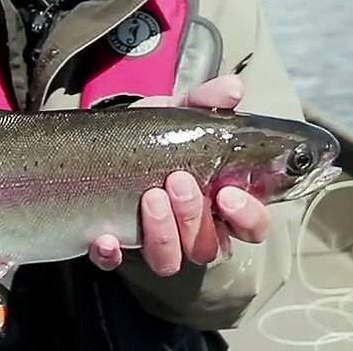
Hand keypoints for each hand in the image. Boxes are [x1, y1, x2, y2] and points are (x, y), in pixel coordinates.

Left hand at [88, 75, 271, 274]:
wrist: (100, 138)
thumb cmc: (153, 133)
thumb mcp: (178, 113)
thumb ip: (207, 100)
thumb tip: (233, 89)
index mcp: (218, 200)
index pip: (252, 225)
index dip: (247, 216)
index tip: (227, 192)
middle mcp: (191, 228)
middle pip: (210, 246)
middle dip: (195, 216)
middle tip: (177, 180)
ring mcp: (152, 240)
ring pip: (170, 261)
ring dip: (163, 233)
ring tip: (150, 196)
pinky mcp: (113, 246)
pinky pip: (114, 263)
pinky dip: (111, 254)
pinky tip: (106, 237)